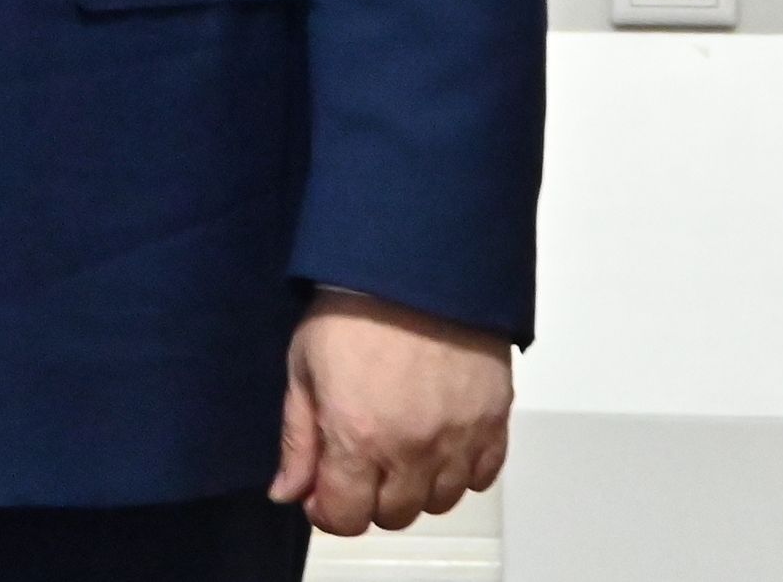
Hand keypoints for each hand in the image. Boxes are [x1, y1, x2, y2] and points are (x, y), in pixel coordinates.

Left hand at [270, 291, 510, 535]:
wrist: (415, 263)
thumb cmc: (352, 306)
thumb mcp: (303, 368)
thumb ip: (298, 439)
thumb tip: (287, 492)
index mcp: (358, 437)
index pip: (346, 518)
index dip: (328, 510)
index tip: (323, 490)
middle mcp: (413, 448)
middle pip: (394, 516)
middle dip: (369, 497)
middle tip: (359, 462)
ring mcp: (459, 438)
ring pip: (440, 501)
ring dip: (416, 486)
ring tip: (399, 447)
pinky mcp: (494, 420)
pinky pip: (483, 476)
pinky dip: (461, 469)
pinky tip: (439, 440)